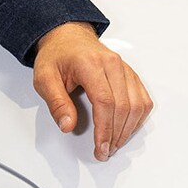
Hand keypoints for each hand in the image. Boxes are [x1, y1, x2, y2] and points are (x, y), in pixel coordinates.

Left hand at [32, 23, 152, 161]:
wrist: (68, 37)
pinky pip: (143, 98)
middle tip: (105, 151)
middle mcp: (112, 64)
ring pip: (137, 104)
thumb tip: (68, 125)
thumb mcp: (44, 78)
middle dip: (116, 134)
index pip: (105, 101)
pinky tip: (128, 128)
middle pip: (124, 106)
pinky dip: (138, 117)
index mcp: (90, 64)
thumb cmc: (57, 56)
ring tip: (115, 143)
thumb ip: (56, 103)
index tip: (100, 147)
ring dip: (128, 129)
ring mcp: (124, 68)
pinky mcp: (130, 74)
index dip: (105, 129)